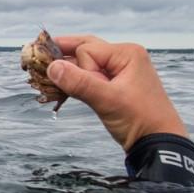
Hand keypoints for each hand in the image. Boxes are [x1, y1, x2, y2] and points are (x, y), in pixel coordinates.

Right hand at [48, 35, 187, 150]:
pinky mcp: (117, 85)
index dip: (78, 69)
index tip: (79, 88)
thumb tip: (51, 67)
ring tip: (46, 76)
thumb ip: (79, 83)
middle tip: (35, 53)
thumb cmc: (139, 120)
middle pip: (84, 49)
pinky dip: (76, 82)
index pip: (86, 51)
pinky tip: (62, 87)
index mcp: (126, 54)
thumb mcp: (107, 101)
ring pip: (85, 64)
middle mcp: (124, 57)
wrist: (158, 143)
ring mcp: (121, 71)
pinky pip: (90, 77)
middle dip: (63, 56)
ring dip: (68, 72)